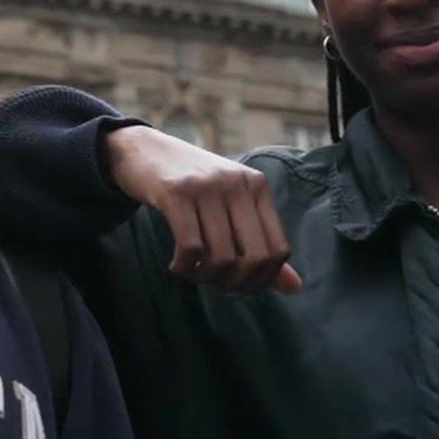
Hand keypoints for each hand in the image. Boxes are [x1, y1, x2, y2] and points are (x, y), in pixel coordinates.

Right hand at [102, 126, 300, 293]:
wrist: (144, 150)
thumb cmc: (192, 185)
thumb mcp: (231, 205)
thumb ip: (261, 245)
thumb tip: (294, 288)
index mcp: (257, 187)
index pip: (278, 250)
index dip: (262, 279)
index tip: (238, 286)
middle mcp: (237, 184)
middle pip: (254, 258)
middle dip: (235, 284)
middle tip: (214, 285)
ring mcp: (208, 187)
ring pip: (222, 257)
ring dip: (206, 278)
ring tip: (193, 275)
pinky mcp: (177, 192)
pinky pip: (191, 247)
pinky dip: (184, 267)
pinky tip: (177, 266)